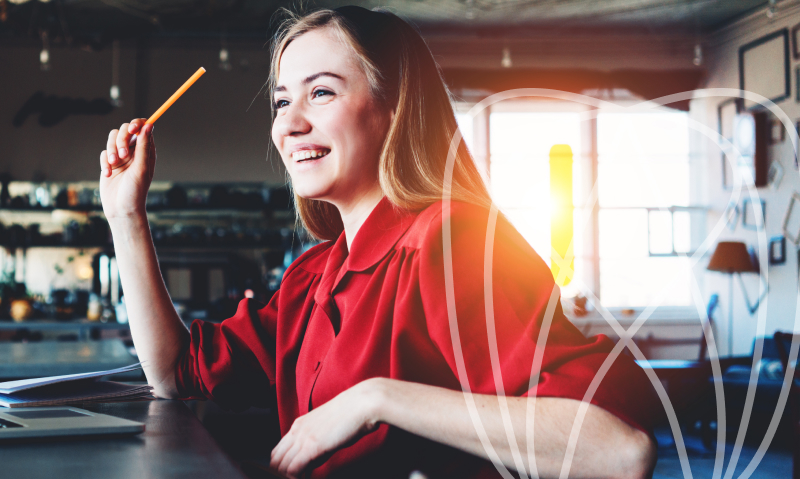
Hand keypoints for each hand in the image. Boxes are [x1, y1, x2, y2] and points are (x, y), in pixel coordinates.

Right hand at [99, 119, 155, 218]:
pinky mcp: (109, 163)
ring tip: (114, 164)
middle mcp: (134, 151)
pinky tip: (108, 174)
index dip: (137, 124)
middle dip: (121, 140)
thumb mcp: (141, 168)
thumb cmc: (136, 191)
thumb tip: (149, 125)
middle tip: (122, 155)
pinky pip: (103, 152)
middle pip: (125, 130)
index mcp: (146, 151)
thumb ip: (143, 146)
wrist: (121, 209)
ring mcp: (121, 157)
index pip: (143, 128)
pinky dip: (104, 162)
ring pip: (112, 139)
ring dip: (111, 150)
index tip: (132, 129)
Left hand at [269, 378, 384, 478]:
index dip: (282, 466)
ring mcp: (303, 438)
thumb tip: (311, 461)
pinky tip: (307, 478)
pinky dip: (296, 477)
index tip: (293, 474)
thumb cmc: (351, 416)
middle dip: (281, 473)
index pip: (278, 450)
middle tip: (296, 477)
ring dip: (288, 476)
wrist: (362, 404)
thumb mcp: (327, 429)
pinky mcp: (311, 447)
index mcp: (299, 425)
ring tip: (302, 478)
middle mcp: (297, 430)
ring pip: (280, 466)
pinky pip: (293, 469)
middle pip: (274, 459)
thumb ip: (316, 444)